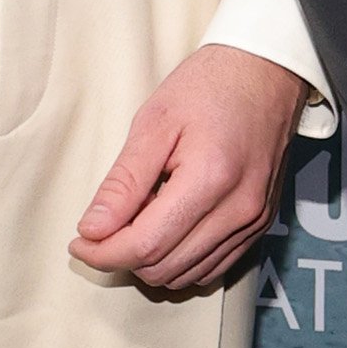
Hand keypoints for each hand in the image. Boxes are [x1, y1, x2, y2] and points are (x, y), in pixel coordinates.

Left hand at [70, 44, 304, 297]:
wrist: (267, 72)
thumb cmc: (210, 86)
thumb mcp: (154, 122)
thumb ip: (123, 182)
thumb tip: (93, 229)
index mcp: (210, 179)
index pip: (145, 245)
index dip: (103, 252)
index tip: (80, 242)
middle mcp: (239, 210)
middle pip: (164, 267)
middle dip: (123, 256)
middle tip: (105, 225)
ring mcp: (254, 221)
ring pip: (186, 275)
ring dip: (152, 260)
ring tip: (140, 218)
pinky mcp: (261, 225)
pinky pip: (212, 268)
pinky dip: (180, 259)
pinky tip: (167, 227)